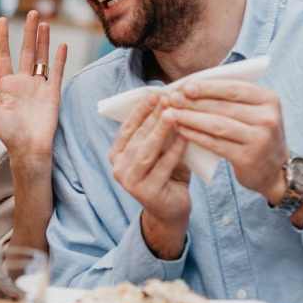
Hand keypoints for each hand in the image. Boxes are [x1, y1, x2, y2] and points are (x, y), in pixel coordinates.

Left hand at [0, 10, 67, 158]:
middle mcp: (23, 82)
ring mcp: (39, 86)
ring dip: (43, 40)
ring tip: (44, 22)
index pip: (3, 55)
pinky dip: (59, 58)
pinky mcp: (52, 92)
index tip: (2, 20)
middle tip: (31, 12)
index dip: (2, 38)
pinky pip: (56, 71)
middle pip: (26, 51)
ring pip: (42, 57)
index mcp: (6, 84)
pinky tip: (61, 44)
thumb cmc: (8, 133)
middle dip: (28, 32)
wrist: (29, 148)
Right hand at [108, 95, 191, 255]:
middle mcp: (118, 168)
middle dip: (153, 116)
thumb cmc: (167, 174)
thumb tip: (169, 101)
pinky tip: (185, 136)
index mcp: (117, 154)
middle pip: (137, 137)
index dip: (140, 109)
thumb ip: (159, 132)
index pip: (127, 127)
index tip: (154, 92)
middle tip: (167, 98)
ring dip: (160, 131)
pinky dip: (174, 150)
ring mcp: (130, 182)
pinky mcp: (146, 193)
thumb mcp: (159, 151)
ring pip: (147, 151)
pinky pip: (162, 167)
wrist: (171, 211)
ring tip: (173, 113)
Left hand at [167, 79, 288, 203]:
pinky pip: (215, 143)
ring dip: (190, 118)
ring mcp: (259, 139)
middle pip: (223, 106)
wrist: (274, 170)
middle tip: (171, 99)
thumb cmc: (255, 133)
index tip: (185, 86)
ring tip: (171, 114)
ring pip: (217, 124)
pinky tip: (181, 130)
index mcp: (269, 99)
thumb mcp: (254, 111)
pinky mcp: (247, 158)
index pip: (234, 88)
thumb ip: (231, 97)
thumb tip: (191, 85)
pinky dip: (196, 136)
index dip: (208, 87)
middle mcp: (268, 118)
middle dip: (194, 102)